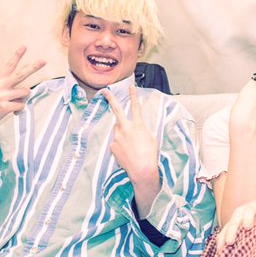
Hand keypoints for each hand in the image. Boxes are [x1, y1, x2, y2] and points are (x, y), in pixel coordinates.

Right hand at [0, 47, 45, 139]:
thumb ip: (5, 88)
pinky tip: (11, 111)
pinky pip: (21, 105)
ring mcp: (2, 96)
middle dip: (33, 67)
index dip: (17, 55)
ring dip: (22, 98)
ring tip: (13, 102)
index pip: (8, 65)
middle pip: (21, 74)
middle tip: (43, 61)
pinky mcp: (5, 107)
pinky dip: (19, 109)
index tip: (24, 46)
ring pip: (25, 92)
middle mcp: (0, 86)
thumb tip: (23, 92)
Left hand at [105, 86, 159, 212]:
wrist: (142, 169)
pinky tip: (128, 152)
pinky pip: (116, 142)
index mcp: (138, 125)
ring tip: (131, 144)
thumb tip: (134, 128)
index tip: (130, 87)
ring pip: (118, 129)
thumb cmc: (149, 154)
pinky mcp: (112, 146)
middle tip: (105, 92)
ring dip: (123, 133)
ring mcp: (117, 137)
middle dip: (111, 99)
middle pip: (117, 110)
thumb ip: (141, 130)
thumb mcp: (150, 138)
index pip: (136, 107)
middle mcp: (126, 128)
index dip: (133, 96)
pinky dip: (121, 145)